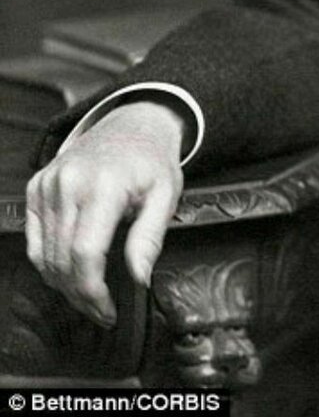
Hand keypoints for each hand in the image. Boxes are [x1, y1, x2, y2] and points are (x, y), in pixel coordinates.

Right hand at [25, 100, 184, 326]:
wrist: (131, 125)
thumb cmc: (151, 161)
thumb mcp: (166, 194)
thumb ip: (150, 237)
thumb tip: (138, 278)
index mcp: (104, 185)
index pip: (85, 253)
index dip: (93, 290)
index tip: (108, 310)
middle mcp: (69, 183)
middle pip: (62, 260)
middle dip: (80, 294)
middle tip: (101, 310)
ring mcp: (48, 184)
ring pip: (44, 255)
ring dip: (63, 284)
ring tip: (88, 295)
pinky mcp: (36, 187)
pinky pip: (35, 240)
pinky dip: (48, 263)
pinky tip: (69, 272)